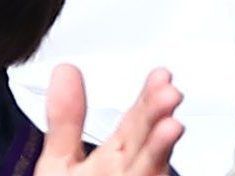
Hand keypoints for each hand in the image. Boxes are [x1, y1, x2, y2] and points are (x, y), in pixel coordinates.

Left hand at [37, 65, 181, 175]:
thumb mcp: (62, 161)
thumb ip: (66, 119)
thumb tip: (67, 69)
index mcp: (117, 159)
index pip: (137, 123)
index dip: (148, 98)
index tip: (161, 74)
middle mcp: (131, 175)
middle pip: (148, 143)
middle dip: (159, 118)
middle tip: (170, 92)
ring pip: (151, 170)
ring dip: (162, 150)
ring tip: (172, 126)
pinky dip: (150, 175)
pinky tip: (153, 164)